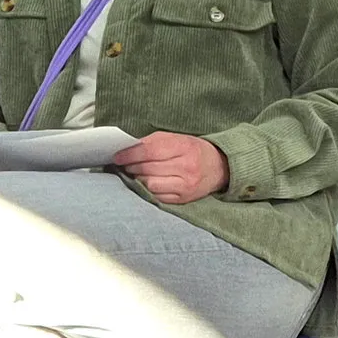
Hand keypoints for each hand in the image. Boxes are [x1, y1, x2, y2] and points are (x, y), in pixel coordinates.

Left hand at [113, 129, 230, 202]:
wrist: (220, 167)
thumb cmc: (194, 150)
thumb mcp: (178, 138)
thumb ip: (154, 141)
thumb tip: (127, 148)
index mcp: (185, 146)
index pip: (150, 150)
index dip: (130, 153)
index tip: (117, 156)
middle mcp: (186, 167)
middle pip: (148, 168)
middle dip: (131, 166)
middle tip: (123, 164)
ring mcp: (185, 185)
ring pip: (150, 184)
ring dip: (137, 179)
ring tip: (134, 173)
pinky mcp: (183, 199)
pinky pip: (157, 196)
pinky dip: (147, 190)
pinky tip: (144, 183)